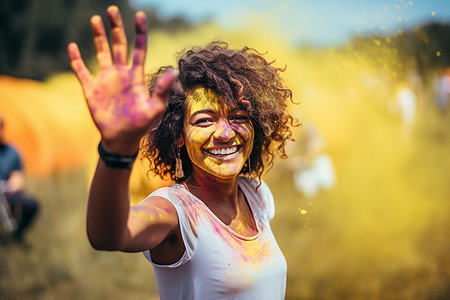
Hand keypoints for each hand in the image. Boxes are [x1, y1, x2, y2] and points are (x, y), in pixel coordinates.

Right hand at [68, 6, 176, 153]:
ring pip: (101, 52)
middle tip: (112, 10)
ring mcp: (105, 80)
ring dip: (98, 36)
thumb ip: (163, 90)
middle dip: (116, 27)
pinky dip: (76, 59)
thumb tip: (175, 71)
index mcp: (136, 76)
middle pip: (119, 45)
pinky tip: (72, 47)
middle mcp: (120, 74)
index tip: (139, 15)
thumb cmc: (141, 125)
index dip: (139, 33)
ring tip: (96, 19)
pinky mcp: (91, 89)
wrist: (121, 139)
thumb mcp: (155, 108)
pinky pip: (81, 71)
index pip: (138, 49)